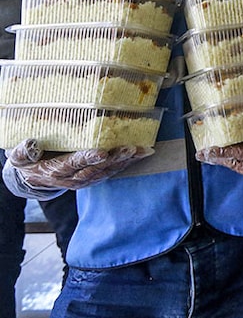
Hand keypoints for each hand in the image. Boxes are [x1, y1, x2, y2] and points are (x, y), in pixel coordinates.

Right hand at [6, 139, 153, 190]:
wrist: (33, 178)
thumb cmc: (28, 161)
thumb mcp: (19, 157)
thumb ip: (23, 151)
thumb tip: (31, 144)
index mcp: (56, 171)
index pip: (74, 164)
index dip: (88, 158)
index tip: (102, 152)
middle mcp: (73, 178)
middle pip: (97, 168)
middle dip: (115, 159)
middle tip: (130, 148)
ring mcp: (85, 179)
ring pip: (109, 171)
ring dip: (126, 161)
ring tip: (142, 150)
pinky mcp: (94, 178)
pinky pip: (113, 171)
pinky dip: (128, 163)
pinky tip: (141, 154)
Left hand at [196, 123, 242, 183]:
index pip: (239, 154)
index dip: (221, 152)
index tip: (206, 152)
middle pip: (234, 163)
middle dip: (216, 158)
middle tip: (200, 154)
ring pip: (237, 166)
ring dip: (223, 160)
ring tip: (207, 154)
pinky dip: (232, 161)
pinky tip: (224, 155)